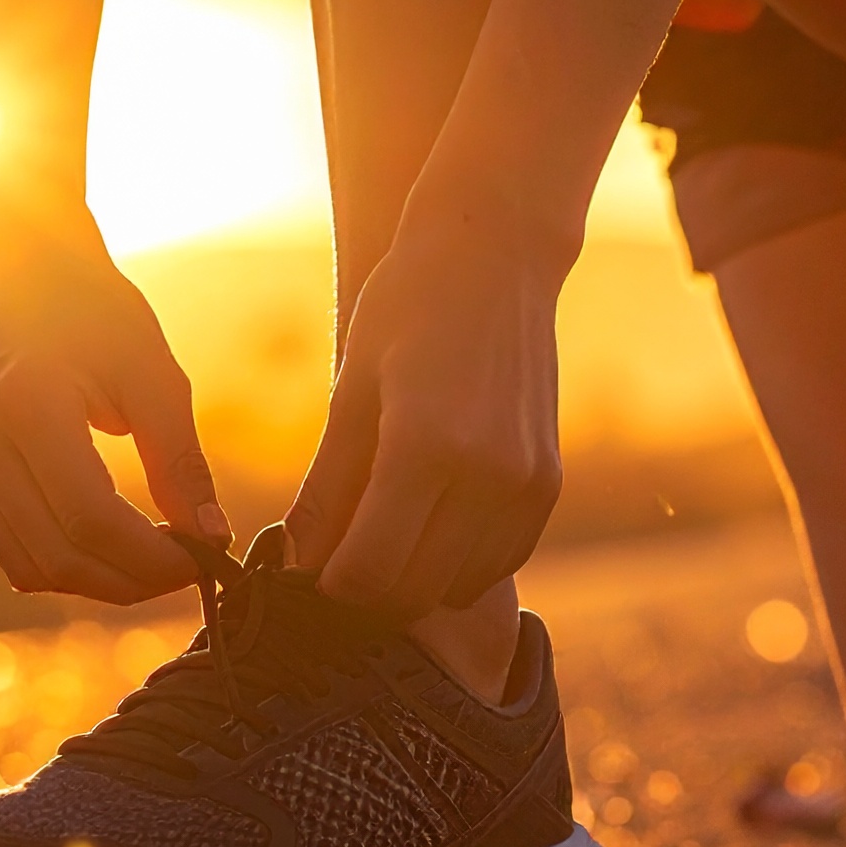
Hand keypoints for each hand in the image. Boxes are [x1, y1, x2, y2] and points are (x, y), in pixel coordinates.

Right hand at [0, 222, 229, 603]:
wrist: (22, 272)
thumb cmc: (95, 311)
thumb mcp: (153, 373)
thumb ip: (180, 460)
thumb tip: (212, 537)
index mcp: (27, 407)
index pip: (90, 518)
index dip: (151, 557)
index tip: (203, 559)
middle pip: (59, 555)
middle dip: (132, 580)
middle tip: (189, 570)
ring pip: (32, 567)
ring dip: (100, 584)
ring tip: (157, 563)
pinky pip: (15, 550)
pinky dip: (68, 566)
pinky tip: (116, 551)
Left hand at [285, 225, 562, 619]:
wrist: (496, 255)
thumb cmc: (407, 306)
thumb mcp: (351, 391)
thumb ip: (327, 488)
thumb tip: (297, 563)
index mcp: (425, 447)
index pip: (369, 572)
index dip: (328, 586)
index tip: (307, 569)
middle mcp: (487, 474)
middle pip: (413, 592)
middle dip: (366, 592)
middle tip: (336, 559)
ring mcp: (526, 482)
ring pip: (458, 587)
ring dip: (414, 581)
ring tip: (381, 535)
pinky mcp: (548, 483)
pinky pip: (500, 561)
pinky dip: (459, 563)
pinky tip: (429, 524)